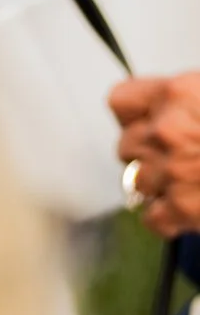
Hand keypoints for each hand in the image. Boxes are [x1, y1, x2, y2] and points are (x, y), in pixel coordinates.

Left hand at [114, 75, 199, 236]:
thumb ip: (187, 106)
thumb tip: (166, 117)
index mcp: (179, 95)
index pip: (122, 101)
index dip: (135, 118)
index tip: (143, 125)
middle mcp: (167, 130)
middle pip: (127, 146)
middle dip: (149, 157)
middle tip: (181, 161)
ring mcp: (173, 170)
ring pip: (138, 183)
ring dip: (161, 187)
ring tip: (192, 184)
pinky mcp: (185, 209)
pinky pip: (154, 219)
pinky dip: (169, 219)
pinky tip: (188, 212)